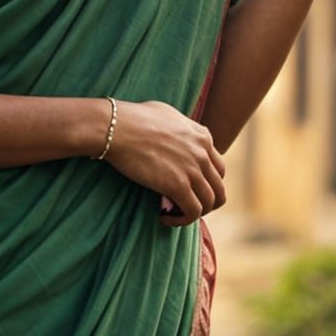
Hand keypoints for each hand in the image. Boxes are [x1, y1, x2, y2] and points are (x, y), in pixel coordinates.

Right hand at [106, 100, 225, 227]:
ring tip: (175, 214)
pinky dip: (182, 220)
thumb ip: (182, 129)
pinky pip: (192, 212)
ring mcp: (192, 169)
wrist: (117, 127)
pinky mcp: (178, 185)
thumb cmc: (134, 119)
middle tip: (186, 207)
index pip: (218, 169)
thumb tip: (177, 139)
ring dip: (193, 213)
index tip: (190, 190)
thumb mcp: (168, 115)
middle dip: (206, 202)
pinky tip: (165, 218)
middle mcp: (202, 153)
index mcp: (202, 137)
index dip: (207, 184)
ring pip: (209, 203)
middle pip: (218, 188)